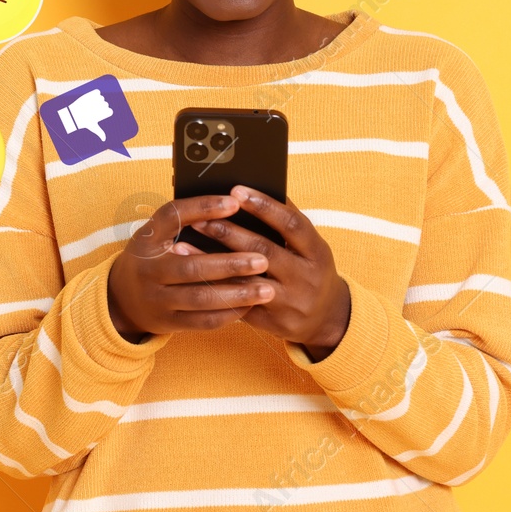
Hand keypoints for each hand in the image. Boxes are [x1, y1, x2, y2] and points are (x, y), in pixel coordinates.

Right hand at [106, 195, 274, 340]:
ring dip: (236, 294)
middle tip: (263, 260)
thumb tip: (234, 203)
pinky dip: (228, 314)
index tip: (234, 202)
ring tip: (266, 289)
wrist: (122, 298)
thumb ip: (186, 222)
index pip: (172, 216)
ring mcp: (156, 299)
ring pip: (200, 298)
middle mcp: (148, 269)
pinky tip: (250, 306)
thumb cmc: (152, 257)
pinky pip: (202, 321)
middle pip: (191, 267)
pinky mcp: (168, 322)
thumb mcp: (157, 235)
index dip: (202, 207)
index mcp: (147, 238)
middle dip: (230, 264)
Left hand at [182, 185, 350, 360]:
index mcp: (317, 252)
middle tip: (200, 218)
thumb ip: (287, 223)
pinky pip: (238, 305)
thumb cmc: (310, 270)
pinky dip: (214, 288)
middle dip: (228, 233)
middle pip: (263, 251)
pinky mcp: (271, 322)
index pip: (291, 224)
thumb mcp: (311, 247)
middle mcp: (305, 278)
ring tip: (183, 246)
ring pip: (245, 281)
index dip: (264, 206)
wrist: (327, 319)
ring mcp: (288, 302)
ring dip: (211, 262)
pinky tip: (191, 276)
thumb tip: (255, 190)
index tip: (236, 191)